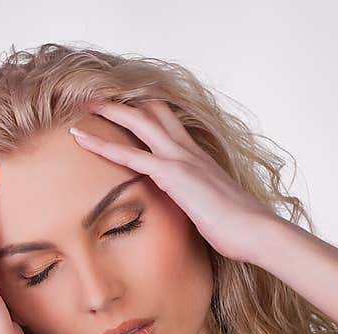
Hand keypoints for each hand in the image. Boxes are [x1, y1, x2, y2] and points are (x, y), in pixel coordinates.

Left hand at [69, 99, 280, 263]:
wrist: (256, 231)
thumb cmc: (239, 227)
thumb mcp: (212, 210)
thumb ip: (198, 202)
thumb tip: (194, 212)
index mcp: (198, 157)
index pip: (169, 122)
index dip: (146, 111)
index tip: (125, 107)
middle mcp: (189, 150)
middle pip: (152, 112)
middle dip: (124, 103)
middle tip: (98, 97)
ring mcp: (181, 159)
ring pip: (139, 122)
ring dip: (109, 111)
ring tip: (83, 105)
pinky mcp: (173, 174)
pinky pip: (130, 155)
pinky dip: (103, 145)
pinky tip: (81, 138)